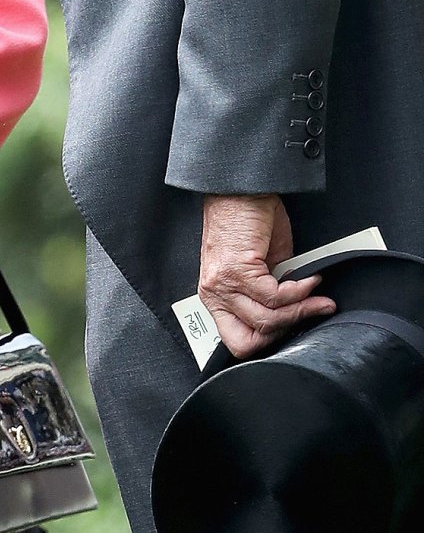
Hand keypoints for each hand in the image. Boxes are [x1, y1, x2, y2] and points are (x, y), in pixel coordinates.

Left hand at [198, 194, 335, 358]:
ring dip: (301, 309)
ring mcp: (223, 284)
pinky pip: (274, 296)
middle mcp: (214, 295)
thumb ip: (272, 291)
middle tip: (313, 312)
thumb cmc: (247, 220)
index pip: (238, 342)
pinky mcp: (236, 270)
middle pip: (251, 340)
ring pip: (266, 319)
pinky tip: (310, 280)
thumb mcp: (261, 265)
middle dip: (288, 329)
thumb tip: (296, 309)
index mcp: (217, 298)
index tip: (295, 326)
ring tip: (317, 296)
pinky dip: (299, 291)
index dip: (270, 340)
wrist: (240, 190)